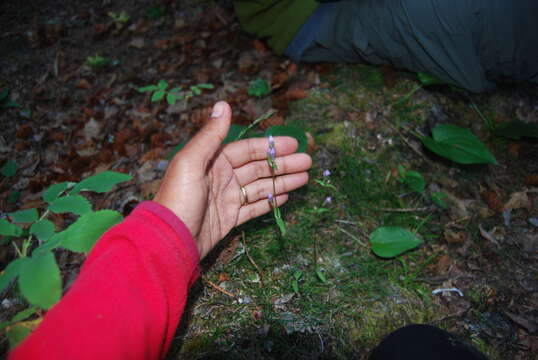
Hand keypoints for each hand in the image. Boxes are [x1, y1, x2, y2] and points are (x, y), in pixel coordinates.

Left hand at [154, 101, 311, 258]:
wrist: (169, 240)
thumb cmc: (179, 199)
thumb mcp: (191, 162)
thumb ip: (210, 135)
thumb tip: (224, 104)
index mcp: (213, 161)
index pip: (248, 150)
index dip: (270, 146)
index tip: (294, 144)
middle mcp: (221, 178)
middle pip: (258, 168)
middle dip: (282, 164)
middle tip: (308, 161)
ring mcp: (226, 199)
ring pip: (259, 187)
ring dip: (281, 181)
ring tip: (305, 178)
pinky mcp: (228, 219)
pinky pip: (253, 207)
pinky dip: (269, 202)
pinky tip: (284, 197)